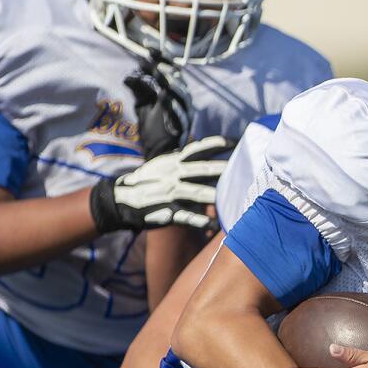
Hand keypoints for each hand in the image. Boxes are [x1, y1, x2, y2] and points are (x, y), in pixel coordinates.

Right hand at [89, 136, 232, 232]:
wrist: (120, 199)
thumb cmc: (147, 180)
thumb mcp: (163, 163)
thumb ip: (184, 158)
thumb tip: (206, 148)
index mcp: (175, 161)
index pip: (199, 149)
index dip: (218, 144)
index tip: (237, 141)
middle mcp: (174, 174)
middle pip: (203, 169)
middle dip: (225, 168)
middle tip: (247, 167)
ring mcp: (170, 193)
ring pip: (197, 192)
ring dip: (216, 195)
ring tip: (235, 198)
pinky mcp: (167, 211)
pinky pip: (186, 217)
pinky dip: (200, 221)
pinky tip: (214, 225)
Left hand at [125, 52, 192, 159]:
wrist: (160, 155)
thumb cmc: (153, 132)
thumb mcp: (143, 106)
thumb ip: (139, 91)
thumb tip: (130, 76)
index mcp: (176, 95)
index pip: (172, 72)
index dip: (162, 59)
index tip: (149, 49)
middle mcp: (184, 102)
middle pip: (176, 78)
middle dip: (162, 67)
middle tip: (148, 59)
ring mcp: (184, 113)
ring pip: (179, 91)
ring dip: (166, 80)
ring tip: (155, 71)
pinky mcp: (181, 124)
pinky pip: (177, 109)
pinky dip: (170, 101)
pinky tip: (161, 93)